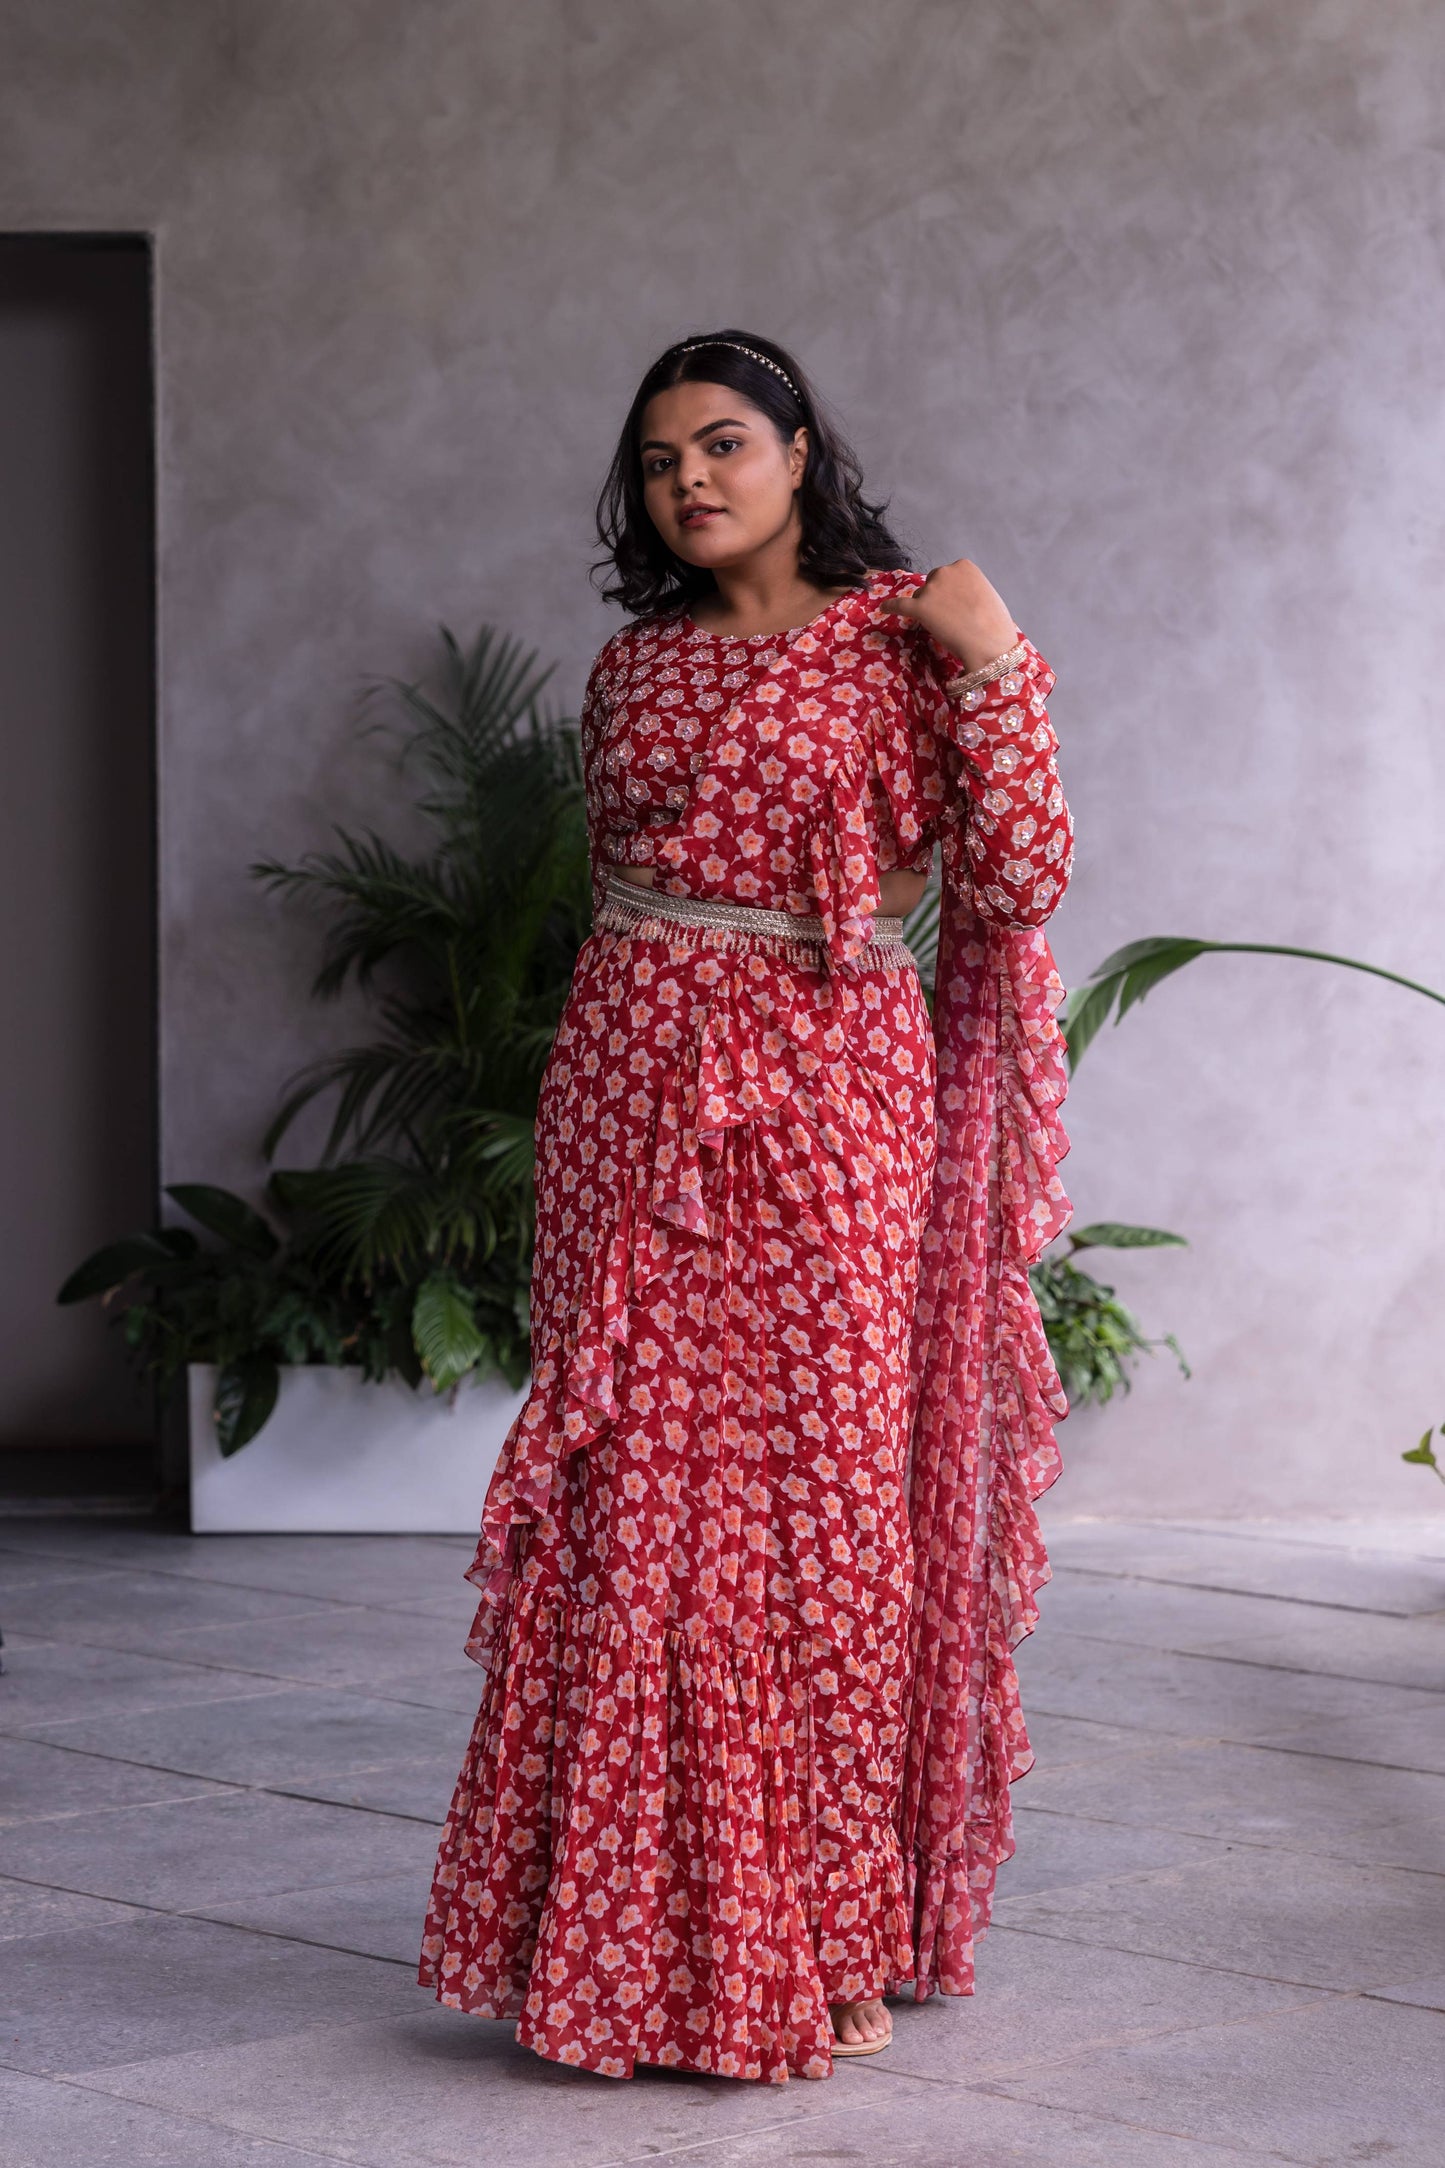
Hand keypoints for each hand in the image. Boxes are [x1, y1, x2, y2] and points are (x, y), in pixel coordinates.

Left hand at [877, 558, 1019, 671]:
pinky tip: (883, 608)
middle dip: (936, 598)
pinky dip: (891, 606)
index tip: (956, 605)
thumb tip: (958, 597)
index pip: (947, 575)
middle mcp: (945, 572)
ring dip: (927, 609)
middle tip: (950, 618)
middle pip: (931, 584)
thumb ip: (968, 588)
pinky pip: (900, 604)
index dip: (950, 592)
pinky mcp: (919, 607)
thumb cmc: (994, 624)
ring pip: (920, 597)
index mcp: (964, 566)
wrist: (989, 644)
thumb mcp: (985, 594)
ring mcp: (931, 589)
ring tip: (944, 627)